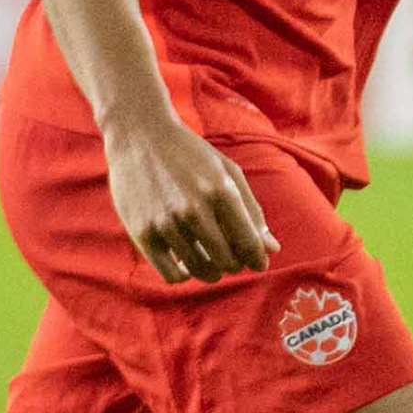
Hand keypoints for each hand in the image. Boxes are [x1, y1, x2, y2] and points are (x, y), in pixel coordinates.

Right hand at [106, 111, 276, 283]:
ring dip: (211, 271)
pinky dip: (184, 275)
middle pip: (227, 262)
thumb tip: (272, 250)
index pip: (249, 244)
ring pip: (200, 271)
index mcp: (221, 191)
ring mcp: (166, 223)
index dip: (258, 260)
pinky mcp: (142, 232)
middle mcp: (193, 209)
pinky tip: (187, 263)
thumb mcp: (228, 173)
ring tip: (211, 259)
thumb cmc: (191, 155)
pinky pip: (171, 275)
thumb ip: (252, 211)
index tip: (258, 263)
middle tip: (232, 257)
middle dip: (236, 264)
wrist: (140, 137)